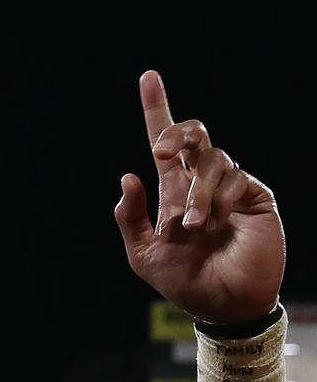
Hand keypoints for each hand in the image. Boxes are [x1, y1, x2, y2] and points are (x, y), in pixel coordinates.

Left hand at [113, 71, 284, 323]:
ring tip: (193, 226)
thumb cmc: (183, 280)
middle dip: (176, 131)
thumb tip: (127, 175)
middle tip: (160, 152)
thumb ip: (130, 216)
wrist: (222, 304)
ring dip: (197, 192)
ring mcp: (228, 187)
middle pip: (193, 134)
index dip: (156, 108)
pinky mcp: (254, 196)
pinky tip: (216, 225)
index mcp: (172, 190)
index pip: (162, 143)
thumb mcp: (143, 253)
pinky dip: (218, 201)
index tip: (148, 76)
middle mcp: (200, 182)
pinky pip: (233, 180)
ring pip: (212, 159)